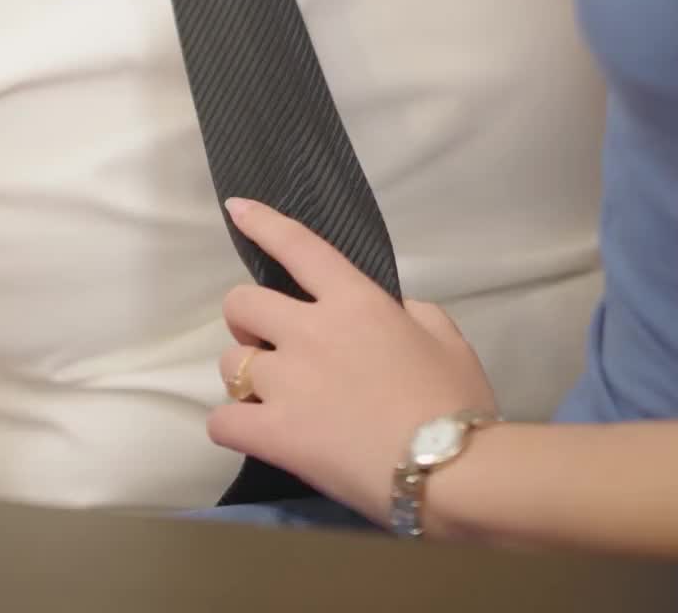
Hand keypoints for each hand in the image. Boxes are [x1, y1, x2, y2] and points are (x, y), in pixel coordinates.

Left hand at [208, 199, 496, 530]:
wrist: (450, 469)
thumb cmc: (455, 401)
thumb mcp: (445, 337)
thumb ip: (410, 313)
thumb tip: (390, 314)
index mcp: (354, 301)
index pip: (298, 246)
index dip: (261, 223)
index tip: (235, 209)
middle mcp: (310, 331)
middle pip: (242, 303)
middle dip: (246, 319)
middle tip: (266, 343)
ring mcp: (287, 382)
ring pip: (228, 363)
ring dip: (242, 376)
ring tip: (265, 396)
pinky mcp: (276, 434)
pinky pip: (222, 421)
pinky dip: (230, 424)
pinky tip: (249, 430)